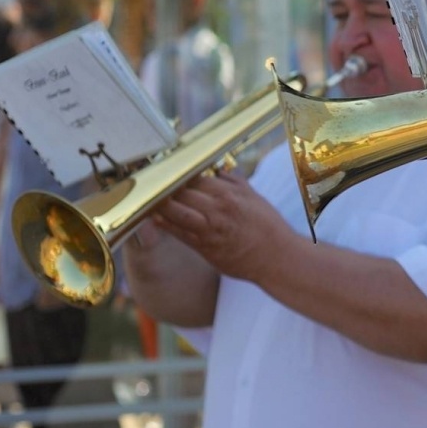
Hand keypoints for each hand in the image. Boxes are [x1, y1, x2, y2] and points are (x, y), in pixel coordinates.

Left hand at [152, 169, 294, 282]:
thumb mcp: (254, 197)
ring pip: (175, 209)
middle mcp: (217, 208)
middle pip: (181, 191)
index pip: (196, 176)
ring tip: (150, 197)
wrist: (276, 257)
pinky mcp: (204, 246)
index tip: (170, 172)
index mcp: (230, 193)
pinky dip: (164, 223)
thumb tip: (218, 170)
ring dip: (160, 203)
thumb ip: (235, 182)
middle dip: (167, 187)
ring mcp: (209, 227)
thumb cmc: (268, 227)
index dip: (180, 174)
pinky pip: (177, 231)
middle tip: (154, 183)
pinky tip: (153, 217)